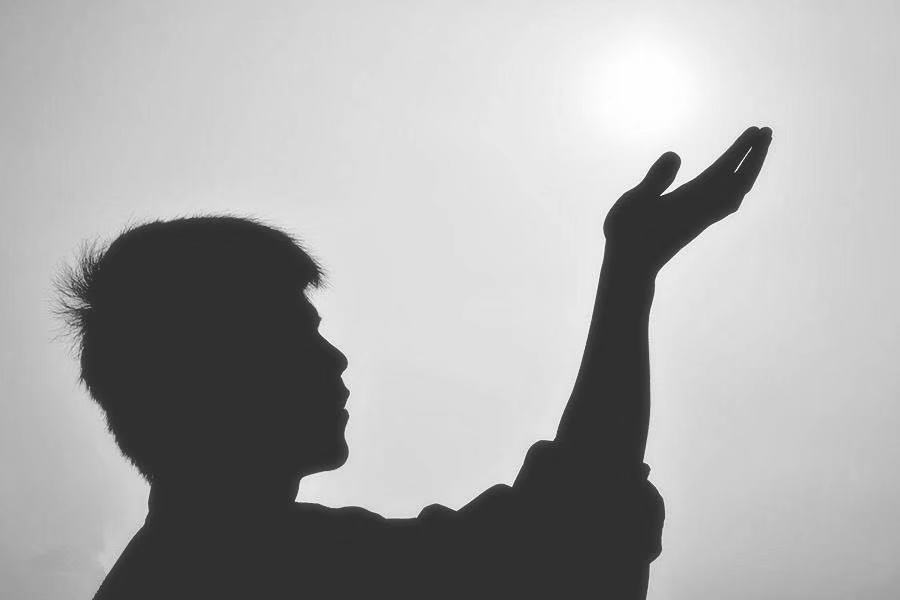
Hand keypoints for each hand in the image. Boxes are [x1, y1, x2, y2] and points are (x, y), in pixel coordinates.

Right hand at [603, 126, 771, 275]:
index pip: (723, 171)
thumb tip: (675, 154)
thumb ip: (655, 179)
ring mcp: (702, 219)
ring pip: (737, 193)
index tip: (756, 131)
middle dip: (755, 156)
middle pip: (739, 181)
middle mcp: (702, 210)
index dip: (740, 150)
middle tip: (767, 131)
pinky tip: (736, 183)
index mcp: (689, 201)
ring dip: (749, 170)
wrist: (631, 268)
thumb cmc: (626, 234)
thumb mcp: (633, 201)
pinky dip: (739, 187)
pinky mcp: (697, 224)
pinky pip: (728, 204)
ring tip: (756, 151)